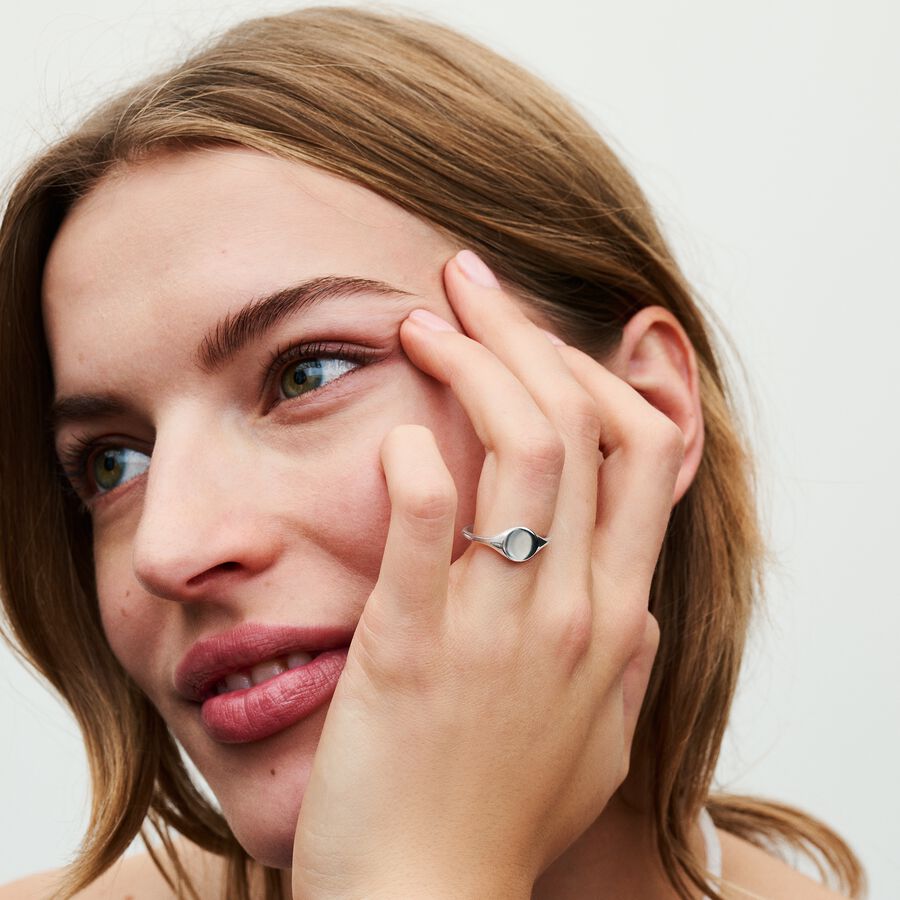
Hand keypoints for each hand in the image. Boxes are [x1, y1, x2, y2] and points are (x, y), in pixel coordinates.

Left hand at [291, 250, 681, 897]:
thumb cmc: (500, 816)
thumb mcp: (596, 741)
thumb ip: (626, 663)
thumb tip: (636, 601)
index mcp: (614, 619)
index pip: (641, 455)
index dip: (598, 375)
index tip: (540, 336)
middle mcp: (572, 611)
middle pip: (579, 426)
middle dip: (525, 334)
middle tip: (468, 283)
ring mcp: (498, 629)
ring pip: (519, 454)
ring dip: (472, 367)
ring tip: (419, 319)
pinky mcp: (414, 650)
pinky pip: (426, 531)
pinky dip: (414, 467)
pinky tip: (392, 429)